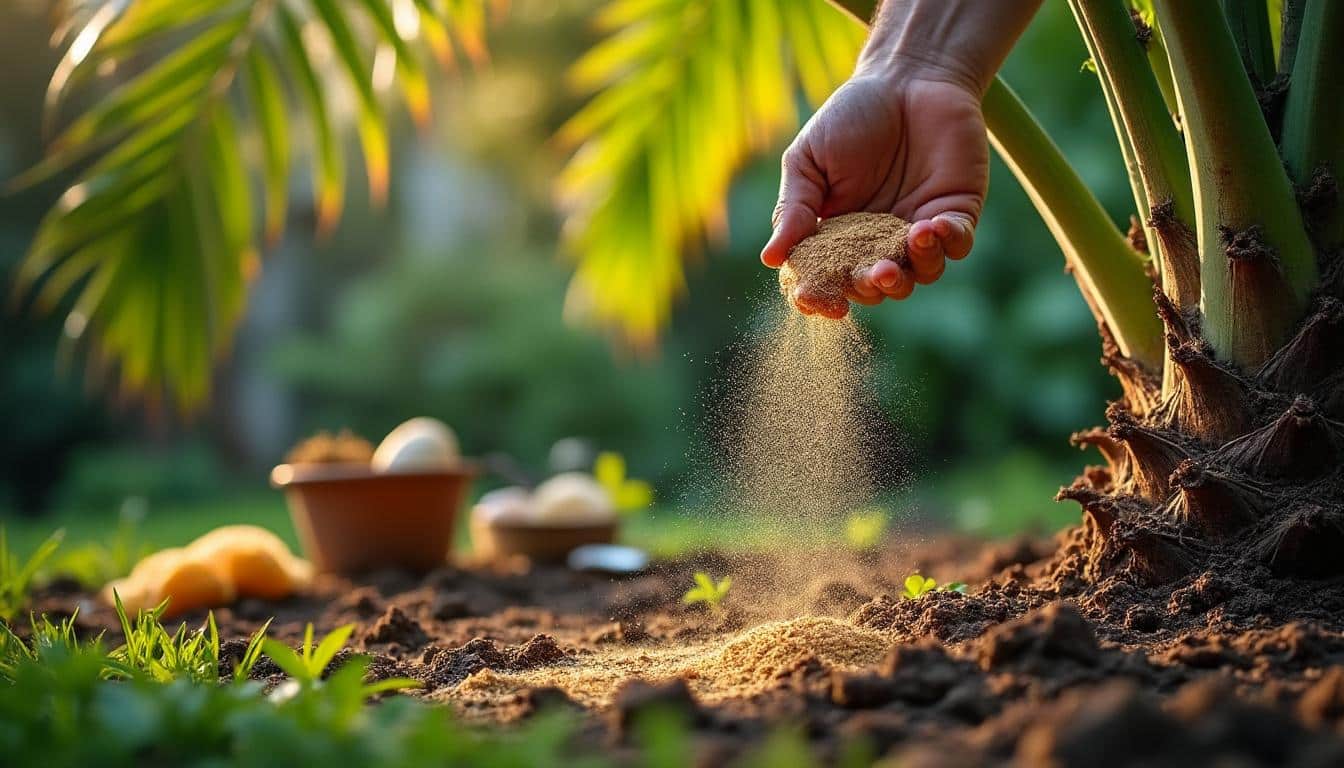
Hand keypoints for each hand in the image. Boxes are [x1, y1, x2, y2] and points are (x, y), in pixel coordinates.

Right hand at [761, 74, 987, 317]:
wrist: (907, 76)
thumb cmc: (851, 116)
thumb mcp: (808, 160)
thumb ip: (793, 208)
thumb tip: (770, 258)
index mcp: (836, 235)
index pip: (825, 279)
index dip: (821, 296)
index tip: (822, 301)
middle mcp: (877, 242)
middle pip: (873, 288)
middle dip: (871, 288)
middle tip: (872, 274)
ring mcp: (917, 231)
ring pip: (920, 276)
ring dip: (912, 272)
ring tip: (907, 245)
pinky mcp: (956, 214)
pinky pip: (956, 245)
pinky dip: (947, 244)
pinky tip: (933, 227)